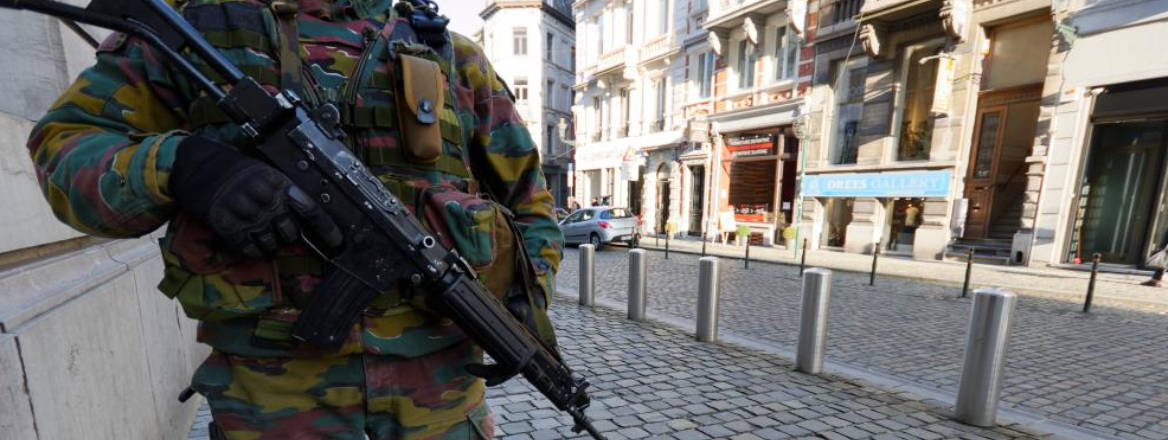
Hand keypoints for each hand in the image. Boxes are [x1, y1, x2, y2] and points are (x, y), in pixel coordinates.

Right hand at [170, 136, 342, 257]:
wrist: (197, 166)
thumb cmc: (236, 171)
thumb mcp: (265, 174)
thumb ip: (284, 194)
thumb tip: (306, 221)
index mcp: (278, 182)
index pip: (310, 209)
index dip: (327, 228)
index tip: (338, 242)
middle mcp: (264, 198)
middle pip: (290, 232)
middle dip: (287, 234)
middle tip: (275, 224)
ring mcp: (245, 212)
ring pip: (270, 244)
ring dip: (268, 243)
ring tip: (257, 227)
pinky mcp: (226, 225)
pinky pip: (249, 250)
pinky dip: (252, 249)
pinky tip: (247, 237)